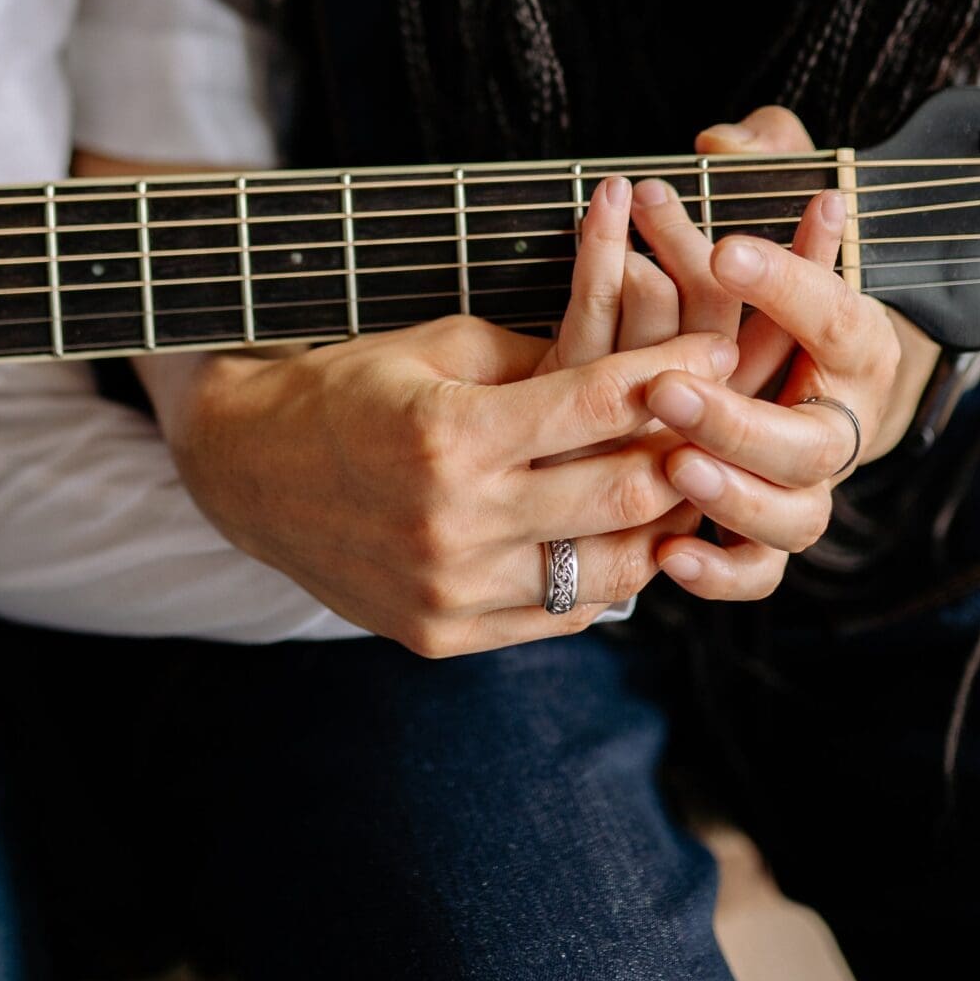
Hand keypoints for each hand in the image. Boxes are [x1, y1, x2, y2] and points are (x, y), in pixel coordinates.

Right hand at [169, 318, 736, 657]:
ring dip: (662, 530)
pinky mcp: (443, 635)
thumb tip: (646, 365)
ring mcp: (449, 589)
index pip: (599, 403)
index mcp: (449, 433)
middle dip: (692, 455)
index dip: (675, 372)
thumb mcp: (439, 346)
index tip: (721, 350)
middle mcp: (452, 520)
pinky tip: (627, 542)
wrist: (248, 471)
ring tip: (691, 489)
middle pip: (622, 496)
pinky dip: (606, 580)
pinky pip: (561, 616)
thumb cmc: (351, 387)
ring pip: (608, 571)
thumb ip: (541, 360)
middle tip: (731, 427)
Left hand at [639, 108, 938, 601]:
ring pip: (793, 516)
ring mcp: (805, 489)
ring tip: (671, 466)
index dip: (788, 281)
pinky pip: (757, 573)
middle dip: (739, 417)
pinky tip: (669, 555)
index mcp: (852, 344)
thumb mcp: (772, 203)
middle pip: (810, 440)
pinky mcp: (764, 537)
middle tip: (668, 387)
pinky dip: (721, 574)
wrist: (795, 377)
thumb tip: (721, 142)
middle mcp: (838, 423)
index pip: (837, 315)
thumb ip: (760, 159)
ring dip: (733, 496)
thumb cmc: (766, 283)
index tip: (723, 244)